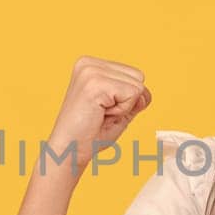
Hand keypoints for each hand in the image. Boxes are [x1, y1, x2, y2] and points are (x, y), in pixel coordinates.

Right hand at [46, 55, 152, 170]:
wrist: (69, 151)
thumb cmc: (90, 134)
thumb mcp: (118, 110)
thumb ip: (134, 97)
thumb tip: (145, 93)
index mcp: (91, 64)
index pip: (134, 74)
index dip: (127, 99)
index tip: (103, 110)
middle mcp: (88, 63)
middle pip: (139, 77)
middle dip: (127, 101)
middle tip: (102, 114)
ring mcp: (90, 71)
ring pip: (137, 86)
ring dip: (124, 107)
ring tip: (100, 114)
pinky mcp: (95, 83)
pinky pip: (132, 94)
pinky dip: (121, 110)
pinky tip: (100, 115)